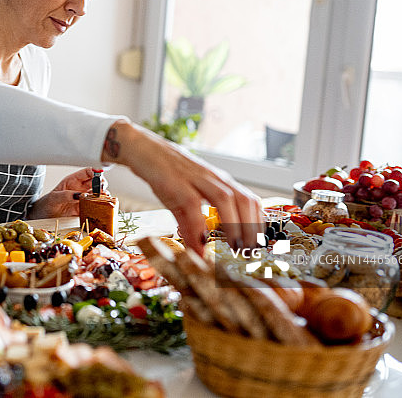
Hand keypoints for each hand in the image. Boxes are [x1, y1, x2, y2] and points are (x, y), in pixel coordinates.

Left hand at [26, 168, 102, 218]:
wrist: (42, 216)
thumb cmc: (46, 204)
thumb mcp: (53, 198)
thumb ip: (65, 196)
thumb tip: (77, 195)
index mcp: (72, 181)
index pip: (87, 172)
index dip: (95, 172)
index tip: (99, 177)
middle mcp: (79, 188)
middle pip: (96, 182)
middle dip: (102, 184)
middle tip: (102, 190)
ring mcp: (82, 199)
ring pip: (98, 194)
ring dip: (103, 196)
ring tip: (103, 199)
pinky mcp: (83, 209)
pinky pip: (94, 207)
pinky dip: (100, 207)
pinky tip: (101, 208)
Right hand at [102, 121, 263, 254]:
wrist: (141, 148)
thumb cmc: (165, 171)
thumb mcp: (183, 197)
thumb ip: (192, 222)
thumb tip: (199, 249)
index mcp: (219, 181)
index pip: (250, 200)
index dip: (259, 223)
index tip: (259, 245)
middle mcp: (212, 178)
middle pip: (244, 200)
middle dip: (252, 228)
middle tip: (251, 252)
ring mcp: (195, 178)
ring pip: (225, 199)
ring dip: (234, 226)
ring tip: (235, 249)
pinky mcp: (175, 182)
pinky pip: (192, 206)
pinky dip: (198, 228)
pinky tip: (199, 245)